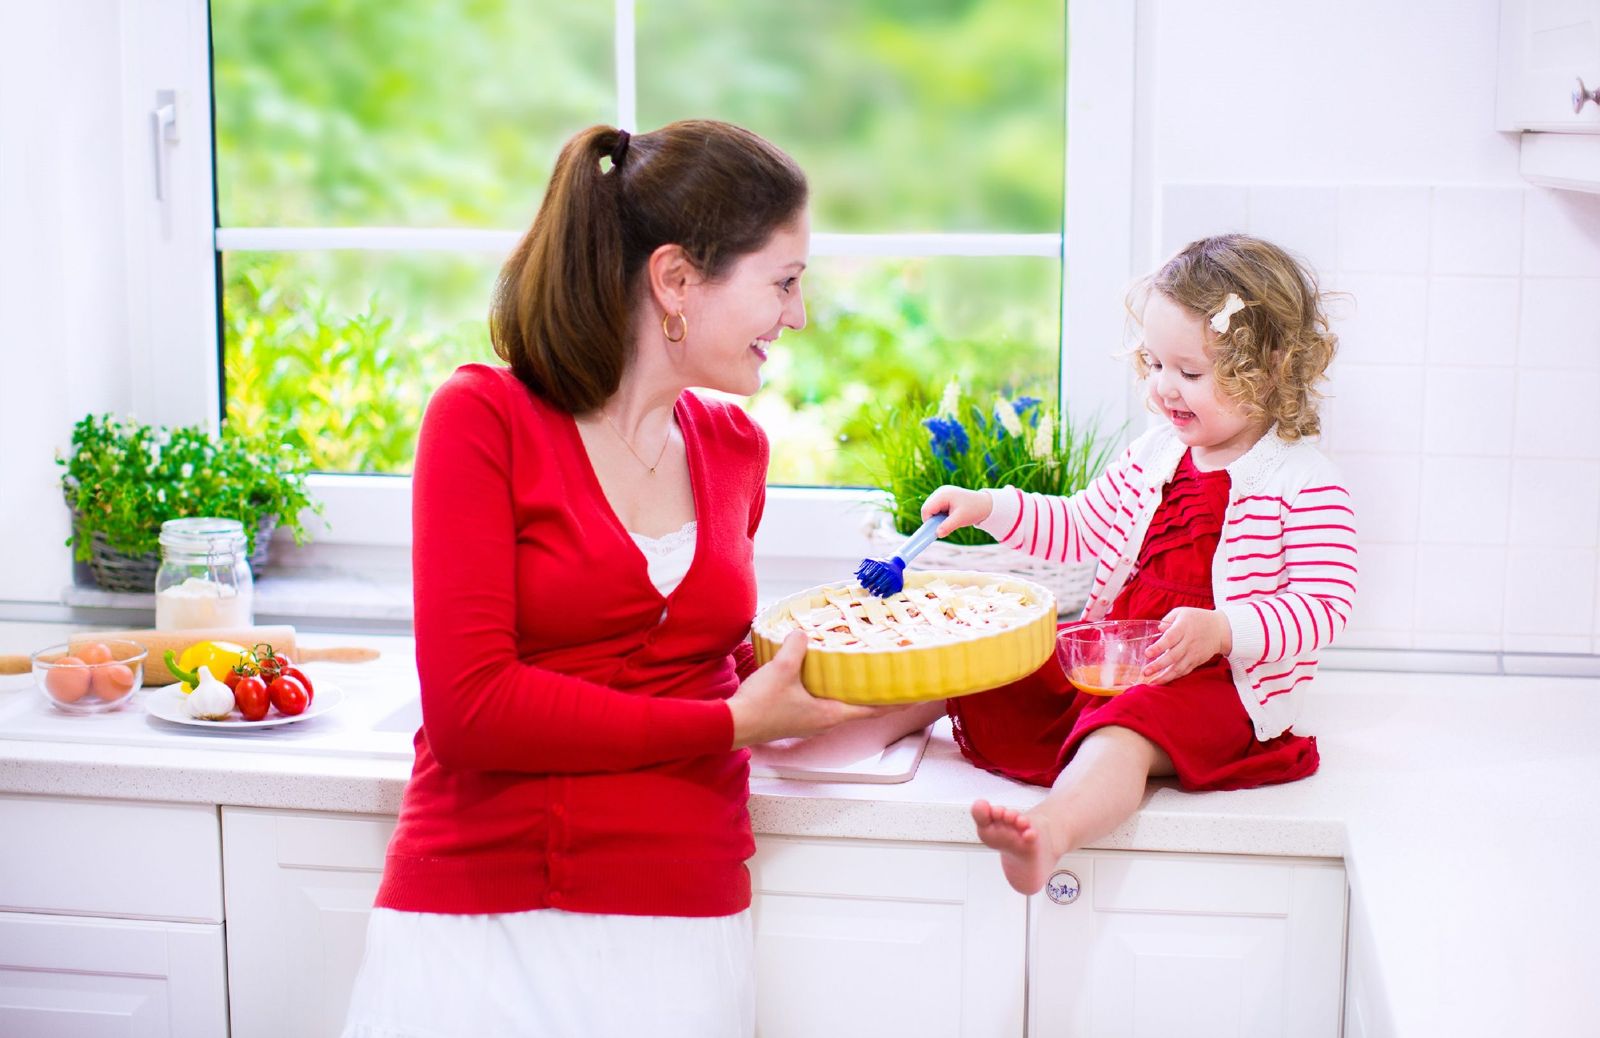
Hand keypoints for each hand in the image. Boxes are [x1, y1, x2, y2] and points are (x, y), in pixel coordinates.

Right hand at [728, 632, 893, 748]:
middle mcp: (824, 722)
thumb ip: (797, 648)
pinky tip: (824, 677)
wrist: (732, 724)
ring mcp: (809, 722)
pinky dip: (831, 691)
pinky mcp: (795, 718)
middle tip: (891, 678)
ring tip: (862, 674)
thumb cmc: (760, 706)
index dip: (896, 703)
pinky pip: (821, 703)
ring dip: (852, 692)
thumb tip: (803, 632)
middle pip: (860, 708)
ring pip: (840, 705)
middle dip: (876, 694)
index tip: (916, 697)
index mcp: (830, 715)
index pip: (873, 710)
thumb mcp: (782, 669)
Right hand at [920, 486, 992, 536]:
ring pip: (930, 509)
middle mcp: (940, 492)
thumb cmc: (973, 509)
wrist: (985, 504)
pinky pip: (936, 509)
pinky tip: (950, 517)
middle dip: (932, 520)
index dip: (928, 521)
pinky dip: (940, 516)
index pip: (926, 509)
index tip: (935, 531)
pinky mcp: (943, 498)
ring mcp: (941, 494)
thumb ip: (947, 526)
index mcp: (943, 494)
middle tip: (944, 527)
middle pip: (926, 508)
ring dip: (937, 518)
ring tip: (949, 521)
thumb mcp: (960, 519)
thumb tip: (937, 534)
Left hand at [1141, 607, 1231, 684]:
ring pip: (1179, 668)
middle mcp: (1188, 642)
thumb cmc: (1197, 619)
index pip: (1170, 639)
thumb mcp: (1182, 612)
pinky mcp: (1196, 661)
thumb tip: (1159, 630)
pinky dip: (1174, 677)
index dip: (1158, 647)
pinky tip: (1163, 681)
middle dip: (1158, 665)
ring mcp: (1193, 653)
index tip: (1147, 653)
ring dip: (1165, 676)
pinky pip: (1184, 671)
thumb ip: (1168, 619)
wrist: (1220, 629)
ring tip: (1152, 682)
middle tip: (1145, 671)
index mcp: (1183, 628)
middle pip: (1173, 656)